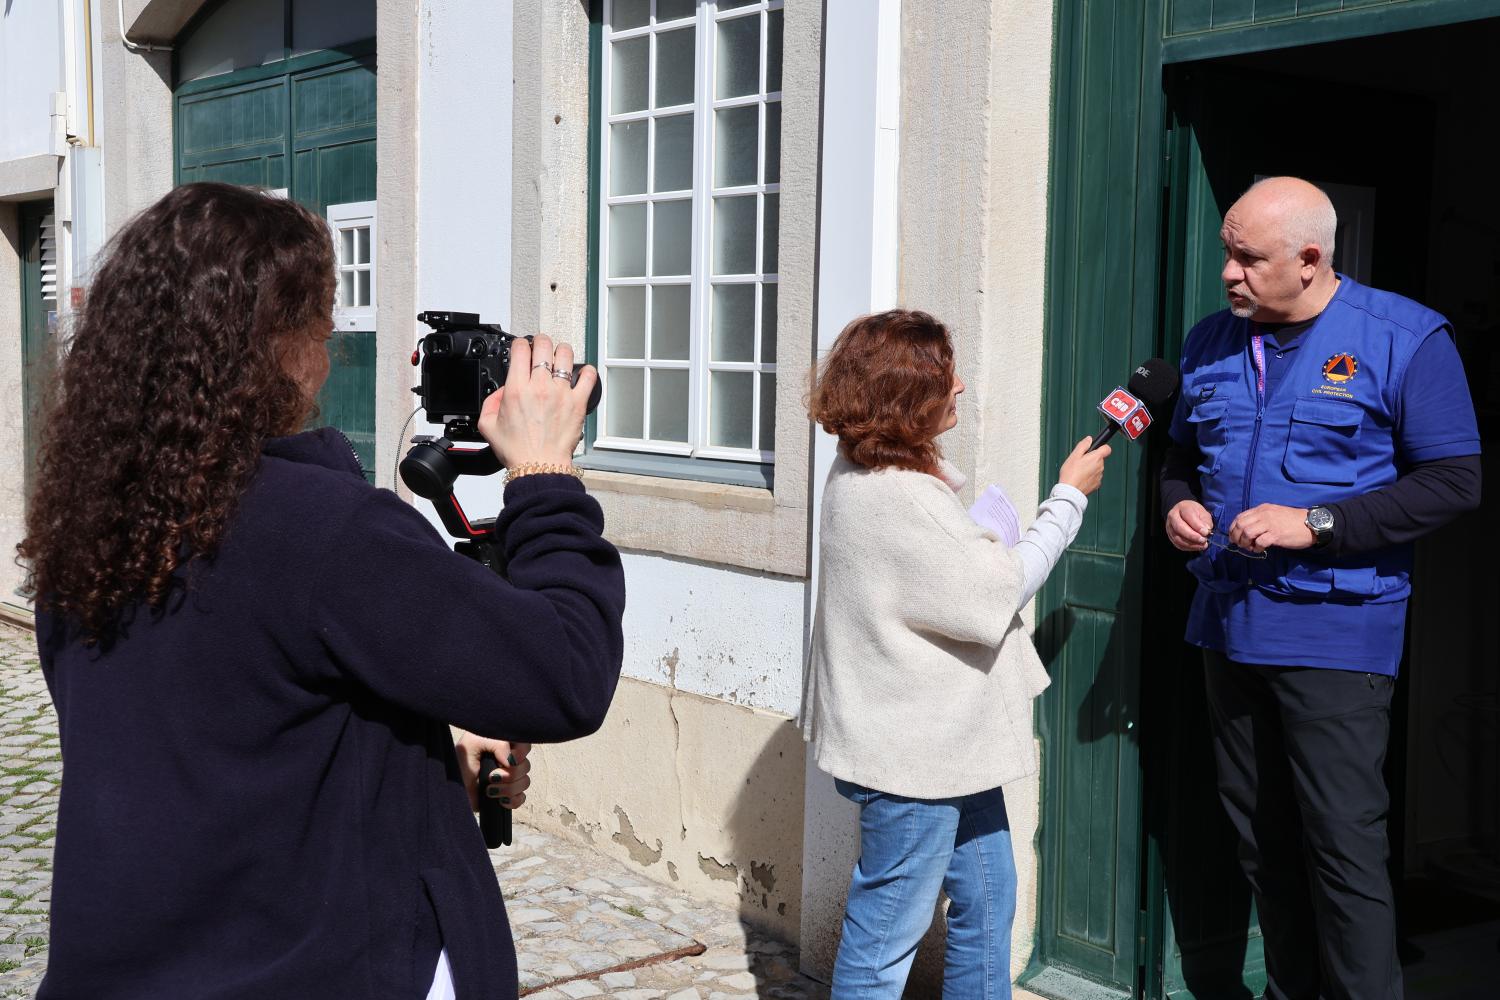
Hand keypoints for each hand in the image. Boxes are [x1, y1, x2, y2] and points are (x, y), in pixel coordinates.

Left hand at [455, 734, 531, 811]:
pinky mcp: (506, 795)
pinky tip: (498, 800)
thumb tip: (512, 760)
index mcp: (503, 744)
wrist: (449, 786)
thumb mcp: (474, 742)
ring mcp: (508, 778)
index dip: (520, 753)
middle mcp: (508, 760)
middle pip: (526, 766)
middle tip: (491, 776)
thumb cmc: (459, 760)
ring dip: (508, 788)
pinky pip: (521, 799)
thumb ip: (498, 743)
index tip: (505, 760)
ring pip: (525, 782)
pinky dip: (512, 801)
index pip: (525, 744)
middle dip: (510, 774)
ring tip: (489, 789)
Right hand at [476, 334, 597, 468]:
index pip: (520, 349)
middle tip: (541, 348)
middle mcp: (540, 387)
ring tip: (560, 357)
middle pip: (544, 345)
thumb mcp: (488, 426)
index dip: (520, 344)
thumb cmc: (518, 450)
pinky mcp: (577, 403)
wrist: (539, 465)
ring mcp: (561, 393)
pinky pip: (588, 377)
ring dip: (561, 351)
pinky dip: (587, 371)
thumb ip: (490, 402)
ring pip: (565, 355)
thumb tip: (501, 391)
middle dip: (541, 341)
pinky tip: (582, 373)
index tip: (522, 349)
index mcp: (517, 389)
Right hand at [1058, 436, 1111, 495]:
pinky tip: (1081, 478)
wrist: (1070, 491)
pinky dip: (1089, 477)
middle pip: (1099, 459)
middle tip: (1080, 462)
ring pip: (1097, 468)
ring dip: (1090, 468)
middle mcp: (1100, 467)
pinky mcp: (1097, 484)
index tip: (1095, 449)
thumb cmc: (1070, 474)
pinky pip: (1095, 477)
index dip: (1101, 447)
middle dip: (1091, 459)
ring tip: (1079, 472)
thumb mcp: (1074, 456)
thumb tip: (1089, 439)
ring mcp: (1099, 476)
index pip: (1107, 448)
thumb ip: (1083, 445)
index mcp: (1096, 458)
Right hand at [1166, 499, 1211, 551]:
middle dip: (1192, 536)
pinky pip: (1178, 544)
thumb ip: (1205, 521)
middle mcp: (1173, 517)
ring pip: (1178, 538)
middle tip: (1203, 540)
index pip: (1188, 517)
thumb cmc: (1194, 512)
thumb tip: (1206, 531)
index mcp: (1182, 507)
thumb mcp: (1203, 512)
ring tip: (1202, 545)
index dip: (1197, 526)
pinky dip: (1188, 548)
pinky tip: (1197, 547)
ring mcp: (1169, 527)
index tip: (1206, 532)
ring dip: (1191, 544)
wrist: (1183, 513)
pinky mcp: (1170, 536)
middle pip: (1180, 528)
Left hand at [1227, 503, 1313, 552]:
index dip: (1233, 528)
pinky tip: (1260, 549)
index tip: (1234, 537)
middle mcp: (1264, 514)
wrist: (1311, 524)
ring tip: (1250, 547)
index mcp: (1262, 509)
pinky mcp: (1276, 535)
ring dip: (1245, 543)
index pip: (1240, 517)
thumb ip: (1261, 519)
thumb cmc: (1292, 521)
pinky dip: (1256, 548)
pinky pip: (1259, 542)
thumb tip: (1246, 530)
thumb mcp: (1274, 514)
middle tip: (1239, 544)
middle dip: (1236, 537)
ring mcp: (1269, 524)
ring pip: (1247, 533)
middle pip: (1240, 525)